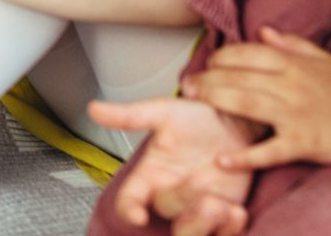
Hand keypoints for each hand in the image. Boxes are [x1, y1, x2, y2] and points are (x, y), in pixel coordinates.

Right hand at [89, 97, 255, 235]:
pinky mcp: (224, 213)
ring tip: (221, 205)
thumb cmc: (198, 118)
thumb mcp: (164, 112)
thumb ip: (130, 116)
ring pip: (191, 232)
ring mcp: (197, 206)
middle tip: (199, 181)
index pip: (129, 200)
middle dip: (182, 203)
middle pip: (165, 214)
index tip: (138, 214)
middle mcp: (171, 194)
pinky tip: (237, 211)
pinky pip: (223, 234)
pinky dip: (230, 229)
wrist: (236, 122)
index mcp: (150, 175)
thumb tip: (94, 108)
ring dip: (204, 224)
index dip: (129, 210)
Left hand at [185, 27, 330, 168]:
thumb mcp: (323, 59)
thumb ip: (289, 44)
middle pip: (238, 77)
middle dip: (207, 79)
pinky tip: (223, 159)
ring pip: (246, 104)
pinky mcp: (306, 143)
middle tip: (187, 85)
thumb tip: (260, 30)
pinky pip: (270, 151)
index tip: (207, 64)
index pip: (246, 53)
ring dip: (215, 101)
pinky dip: (245, 157)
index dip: (222, 57)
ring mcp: (297, 115)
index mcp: (294, 64)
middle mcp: (291, 85)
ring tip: (194, 101)